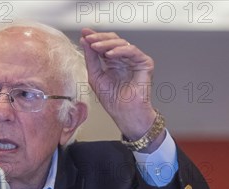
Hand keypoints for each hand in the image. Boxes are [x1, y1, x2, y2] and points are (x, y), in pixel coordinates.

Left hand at [80, 28, 163, 147]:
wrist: (125, 114)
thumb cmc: (113, 101)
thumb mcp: (95, 77)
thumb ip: (91, 59)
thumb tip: (84, 40)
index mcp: (113, 62)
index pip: (104, 45)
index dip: (94, 38)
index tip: (84, 33)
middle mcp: (124, 59)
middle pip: (113, 40)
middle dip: (99, 38)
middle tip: (89, 38)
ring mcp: (135, 60)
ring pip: (121, 43)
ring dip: (107, 43)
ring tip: (95, 46)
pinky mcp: (144, 63)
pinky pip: (132, 51)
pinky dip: (120, 51)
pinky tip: (109, 54)